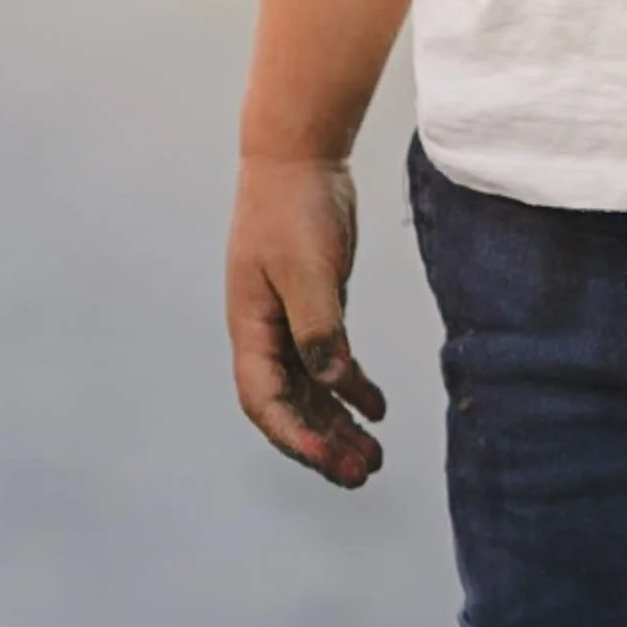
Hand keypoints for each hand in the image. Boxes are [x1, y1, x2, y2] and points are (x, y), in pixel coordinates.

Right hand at [226, 156, 387, 485]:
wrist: (300, 153)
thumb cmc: (293, 206)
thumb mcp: (308, 268)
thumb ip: (320, 326)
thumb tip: (332, 382)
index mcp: (250, 327)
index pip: (266, 401)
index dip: (298, 437)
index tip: (334, 461)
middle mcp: (265, 332)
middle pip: (290, 405)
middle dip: (323, 443)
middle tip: (363, 472)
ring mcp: (289, 319)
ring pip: (311, 388)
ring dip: (338, 422)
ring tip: (373, 456)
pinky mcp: (316, 303)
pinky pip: (330, 359)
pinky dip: (351, 386)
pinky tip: (376, 407)